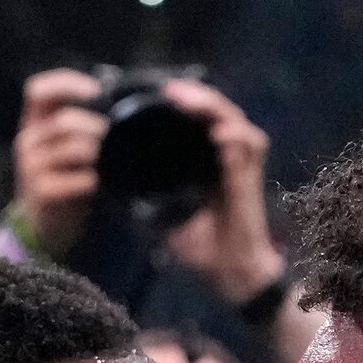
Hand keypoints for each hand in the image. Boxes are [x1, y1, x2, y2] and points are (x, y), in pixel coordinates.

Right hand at [10, 68, 112, 258]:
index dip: (66, 84)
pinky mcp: (42, 191)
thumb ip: (79, 124)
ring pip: (73, 149)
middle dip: (95, 127)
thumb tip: (125, 100)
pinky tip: (97, 184)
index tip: (94, 92)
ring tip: (108, 162)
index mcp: (33, 124)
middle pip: (64, 121)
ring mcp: (32, 167)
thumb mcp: (64, 146)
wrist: (42, 224)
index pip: (37, 91)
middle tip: (113, 138)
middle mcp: (28, 141)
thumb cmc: (61, 178)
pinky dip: (94, 180)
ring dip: (98, 154)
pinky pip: (78, 179)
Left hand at [159, 80, 287, 304]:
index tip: (154, 93)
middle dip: (192, 95)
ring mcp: (240, 162)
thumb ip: (144, 195)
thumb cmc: (198, 244)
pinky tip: (217, 133)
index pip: (196, 116)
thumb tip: (111, 184)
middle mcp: (225, 153)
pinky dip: (233, 137)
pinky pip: (247, 146)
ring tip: (185, 100)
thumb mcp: (162, 213)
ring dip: (209, 107)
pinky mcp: (251, 177)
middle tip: (168, 90)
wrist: (229, 272)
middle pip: (214, 109)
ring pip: (231, 119)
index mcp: (204, 157)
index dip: (180, 100)